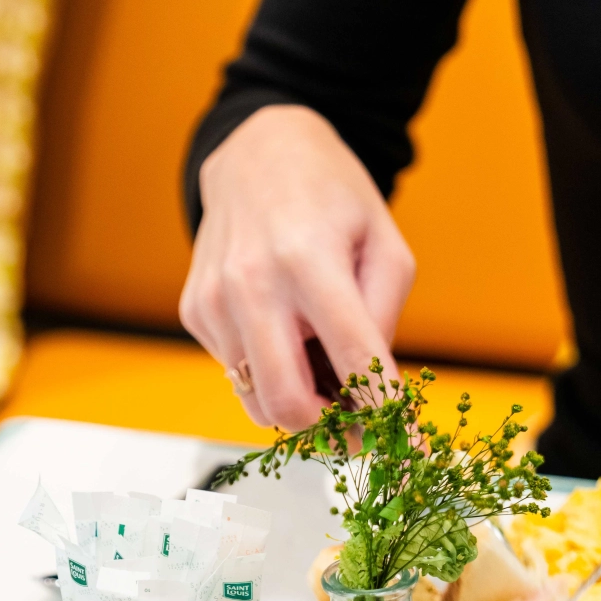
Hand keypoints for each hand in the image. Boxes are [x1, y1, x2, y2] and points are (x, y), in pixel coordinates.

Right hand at [180, 105, 415, 430]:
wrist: (257, 152)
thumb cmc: (331, 198)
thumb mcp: (385, 244)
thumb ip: (385, 317)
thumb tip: (371, 391)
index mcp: (310, 260)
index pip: (353, 359)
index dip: (384, 414)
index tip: (405, 448)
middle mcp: (253, 283)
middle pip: (288, 404)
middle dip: (330, 432)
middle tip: (357, 429)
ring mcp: (215, 300)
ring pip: (258, 401)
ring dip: (299, 407)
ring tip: (323, 374)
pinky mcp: (195, 311)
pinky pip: (237, 374)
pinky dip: (268, 373)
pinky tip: (284, 335)